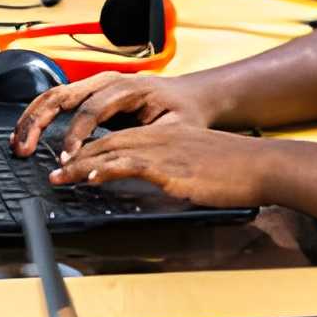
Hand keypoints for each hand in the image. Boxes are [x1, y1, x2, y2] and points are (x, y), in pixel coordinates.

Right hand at [11, 71, 215, 156]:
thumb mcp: (173, 130)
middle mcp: (108, 81)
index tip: (67, 159)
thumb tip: (117, 156)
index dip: (75, 135)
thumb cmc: (184, 113)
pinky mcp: (91, 93)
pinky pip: (58, 99)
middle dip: (39, 122)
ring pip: (54, 95)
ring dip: (32, 118)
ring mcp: (97, 84)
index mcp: (129, 87)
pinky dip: (39, 115)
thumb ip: (146, 141)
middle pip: (63, 95)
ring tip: (18, 143)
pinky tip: (27, 133)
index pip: (92, 109)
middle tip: (24, 149)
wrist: (191, 96)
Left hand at [48, 120, 270, 204]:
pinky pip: (132, 165)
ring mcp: (165, 151)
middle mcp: (161, 138)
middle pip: (108, 142)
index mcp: (166, 134)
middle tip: (54, 172)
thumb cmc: (236, 169)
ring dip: (81, 165)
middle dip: (76, 157)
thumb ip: (176, 168)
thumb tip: (164, 182)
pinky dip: (108, 169)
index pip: (119, 138)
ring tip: (59, 177)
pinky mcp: (171, 167)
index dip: (91, 150)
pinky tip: (91, 177)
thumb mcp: (199, 163)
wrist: (261, 165)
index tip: (71, 163)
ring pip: (112, 151)